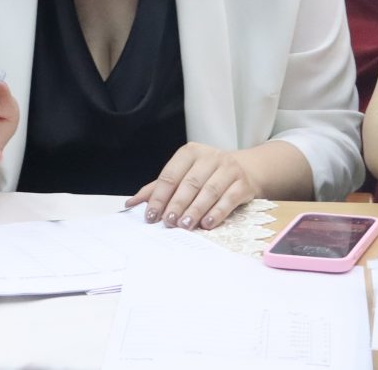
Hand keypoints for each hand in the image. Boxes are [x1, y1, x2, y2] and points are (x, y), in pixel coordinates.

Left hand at [127, 144, 257, 230]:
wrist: (246, 169)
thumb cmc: (207, 174)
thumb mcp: (183, 175)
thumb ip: (158, 188)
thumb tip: (131, 203)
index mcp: (190, 152)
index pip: (170, 175)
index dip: (159, 196)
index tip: (151, 215)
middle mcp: (210, 157)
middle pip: (190, 183)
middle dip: (177, 204)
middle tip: (168, 222)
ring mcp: (228, 169)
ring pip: (209, 190)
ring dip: (195, 210)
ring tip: (185, 225)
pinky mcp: (242, 183)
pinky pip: (229, 198)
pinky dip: (217, 212)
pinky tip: (207, 224)